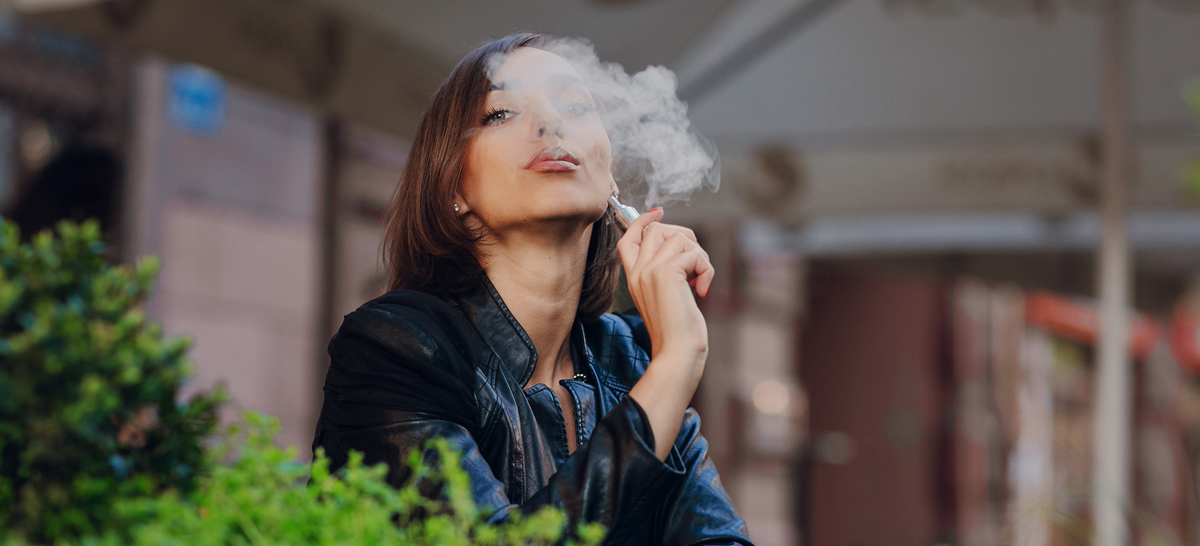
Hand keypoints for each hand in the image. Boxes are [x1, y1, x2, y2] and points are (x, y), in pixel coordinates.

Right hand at [616, 208, 713, 458]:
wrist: (677, 354)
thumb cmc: (678, 332)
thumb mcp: (668, 296)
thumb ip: (667, 272)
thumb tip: (684, 245)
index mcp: (634, 277)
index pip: (629, 237)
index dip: (643, 220)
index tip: (658, 212)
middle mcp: (638, 272)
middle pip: (656, 229)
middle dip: (684, 237)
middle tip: (695, 266)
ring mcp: (649, 271)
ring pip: (678, 236)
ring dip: (699, 255)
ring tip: (699, 281)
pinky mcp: (665, 274)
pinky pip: (693, 253)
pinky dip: (706, 268)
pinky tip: (703, 290)